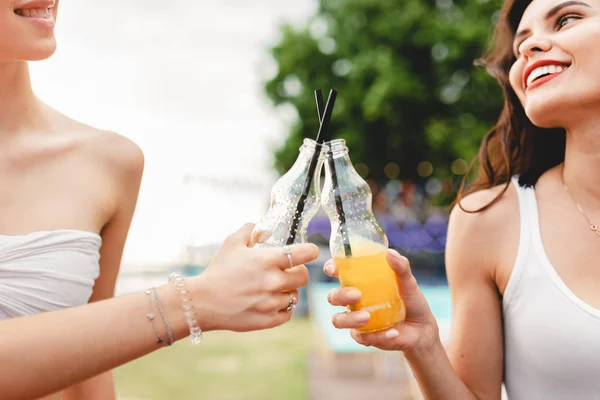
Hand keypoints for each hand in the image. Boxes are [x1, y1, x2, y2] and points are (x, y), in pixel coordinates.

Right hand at [191, 223, 317, 332]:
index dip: (310, 251)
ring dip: (287, 291)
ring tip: (273, 289)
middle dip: (297, 272)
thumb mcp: (232, 243)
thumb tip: (263, 229)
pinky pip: (288, 313)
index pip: (306, 254)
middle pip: (304, 277)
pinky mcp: (268, 320)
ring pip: (295, 296)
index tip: (309, 252)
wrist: (203, 301)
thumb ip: (250, 231)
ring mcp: (272, 302)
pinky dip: (282, 308)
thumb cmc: (218, 270)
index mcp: (268, 260)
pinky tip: (271, 302)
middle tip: (287, 272)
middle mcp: (274, 281)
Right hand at [324, 249, 438, 352]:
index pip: (338, 272)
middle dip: (340, 295)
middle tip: (357, 295)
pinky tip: (392, 332)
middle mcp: (353, 300)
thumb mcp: (408, 282)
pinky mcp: (364, 336)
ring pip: (338, 320)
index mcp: (359, 282)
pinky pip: (361, 337)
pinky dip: (378, 336)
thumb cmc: (411, 300)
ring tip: (367, 317)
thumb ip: (401, 267)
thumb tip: (389, 253)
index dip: (331, 268)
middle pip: (333, 297)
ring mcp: (356, 319)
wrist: (422, 329)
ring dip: (349, 318)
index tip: (334, 269)